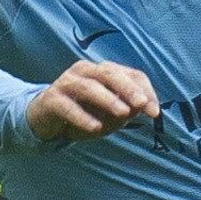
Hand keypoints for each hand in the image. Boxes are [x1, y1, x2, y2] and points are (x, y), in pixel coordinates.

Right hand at [28, 60, 159, 143]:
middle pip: (110, 74)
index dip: (145, 91)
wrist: (45, 119)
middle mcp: (86, 71)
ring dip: (108, 100)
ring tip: (122, 114)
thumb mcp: (110, 114)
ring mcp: (67, 82)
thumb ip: (127, 109)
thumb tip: (142, 108)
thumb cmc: (84, 113)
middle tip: (140, 104)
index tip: (154, 112)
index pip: (131, 74)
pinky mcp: (51, 98)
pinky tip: (95, 128)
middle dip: (128, 89)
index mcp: (104, 71)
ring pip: (89, 86)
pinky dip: (83, 117)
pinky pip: (68, 106)